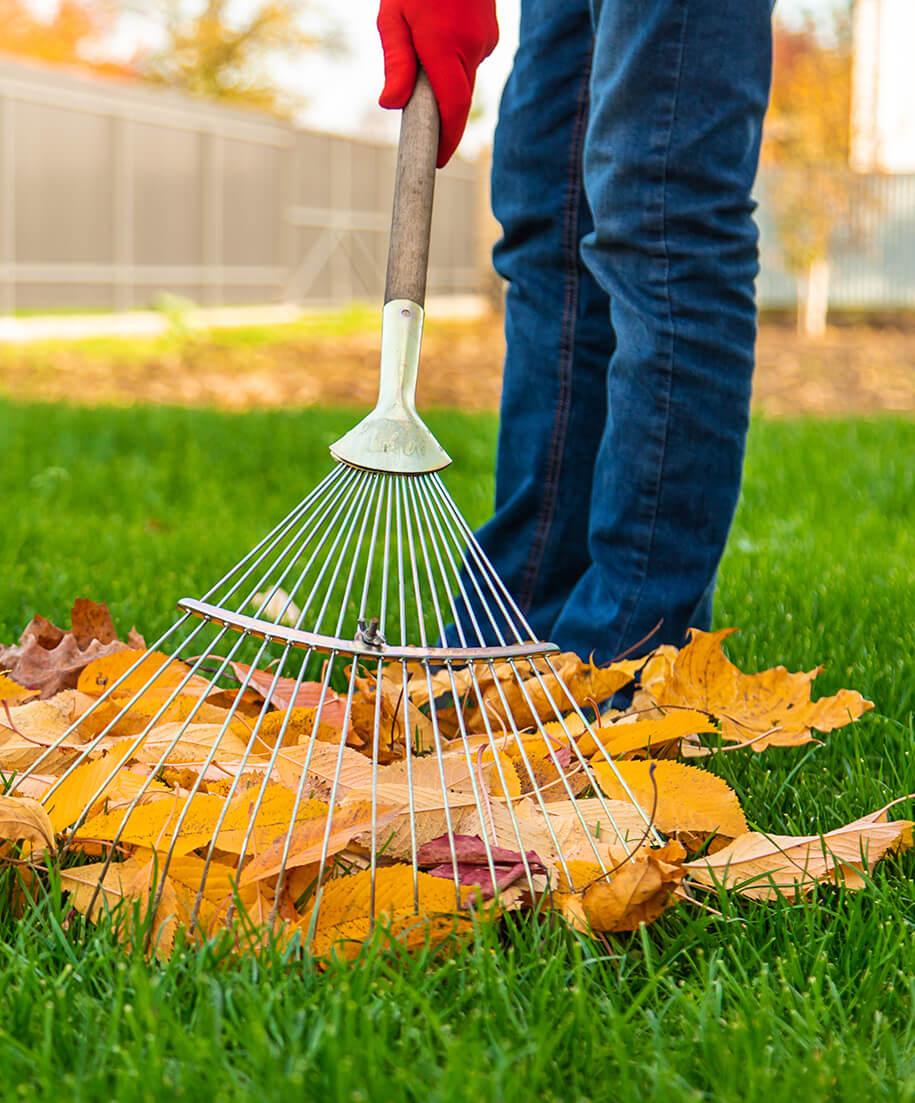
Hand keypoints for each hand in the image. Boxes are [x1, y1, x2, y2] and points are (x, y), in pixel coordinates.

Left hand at [377, 0, 497, 166]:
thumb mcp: (393, 17)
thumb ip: (396, 63)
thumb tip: (393, 104)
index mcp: (446, 47)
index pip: (452, 109)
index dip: (446, 140)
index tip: (437, 161)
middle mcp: (473, 48)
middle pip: (458, 99)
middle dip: (440, 111)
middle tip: (418, 110)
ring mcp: (487, 42)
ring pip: (463, 79)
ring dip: (443, 77)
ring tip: (424, 42)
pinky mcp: (491, 36)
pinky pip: (469, 61)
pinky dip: (453, 59)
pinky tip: (440, 32)